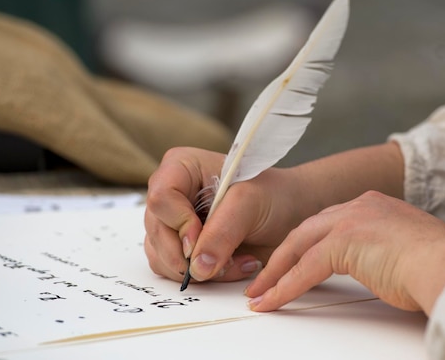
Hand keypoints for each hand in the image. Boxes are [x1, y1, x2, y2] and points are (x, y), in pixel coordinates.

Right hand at [144, 147, 306, 283]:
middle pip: (157, 231)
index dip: (179, 224)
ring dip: (199, 270)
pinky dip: (203, 278)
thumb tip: (197, 267)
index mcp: (180, 167)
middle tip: (225, 261)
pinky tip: (232, 266)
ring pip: (161, 255)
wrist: (288, 216)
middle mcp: (169, 194)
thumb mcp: (250, 204)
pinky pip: (173, 271)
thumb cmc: (272, 196)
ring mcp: (170, 223)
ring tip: (236, 262)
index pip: (161, 198)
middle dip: (190, 255)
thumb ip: (222, 232)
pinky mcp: (178, 248)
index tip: (202, 240)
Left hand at [245, 191, 444, 314]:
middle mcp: (358, 207)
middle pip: (305, 232)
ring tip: (259, 293)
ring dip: (275, 273)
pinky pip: (303, 269)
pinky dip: (284, 287)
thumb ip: (382, 249)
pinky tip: (271, 301)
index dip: (305, 245)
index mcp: (372, 206)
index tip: (291, 261)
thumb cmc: (439, 264)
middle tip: (263, 277)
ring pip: (298, 248)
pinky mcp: (343, 243)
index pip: (326, 224)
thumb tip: (379, 265)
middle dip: (281, 257)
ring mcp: (349, 221)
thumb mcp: (405, 249)